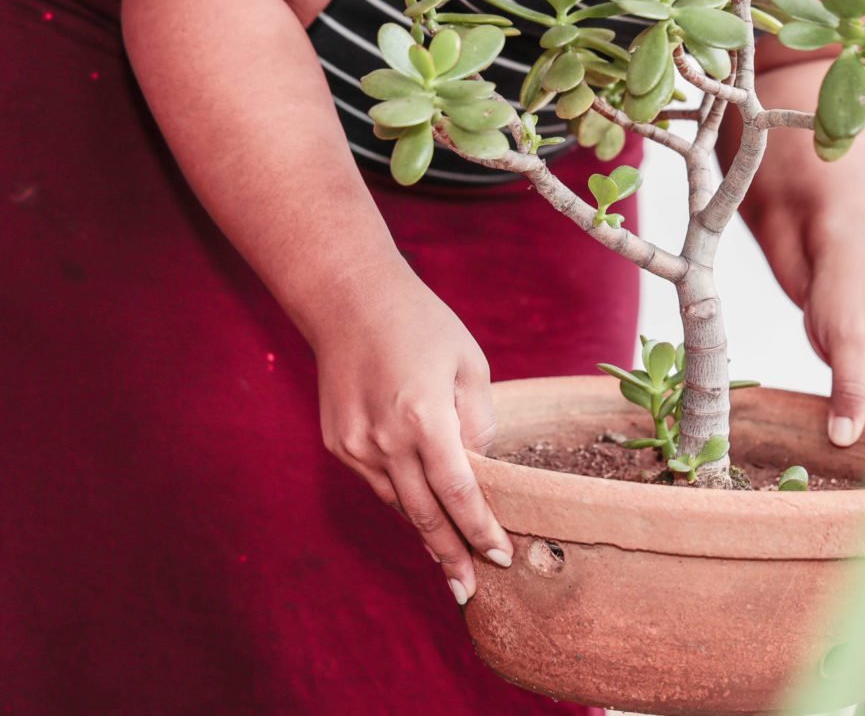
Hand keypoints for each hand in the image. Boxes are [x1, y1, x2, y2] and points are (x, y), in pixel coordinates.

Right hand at [312, 263, 511, 604]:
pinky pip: (378, 484)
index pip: (459, 492)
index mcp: (424, 417)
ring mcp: (355, 446)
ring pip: (398, 505)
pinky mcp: (338, 444)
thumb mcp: (470, 364)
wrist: (348, 301)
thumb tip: (480, 467)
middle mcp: (385, 440)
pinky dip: (402, 500)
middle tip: (471, 590)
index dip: (481, 529)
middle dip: (450, 556)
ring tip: (452, 562)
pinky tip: (421, 512)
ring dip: (426, 533)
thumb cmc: (421, 325)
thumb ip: (478, 421)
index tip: (500, 555)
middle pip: (425, 515)